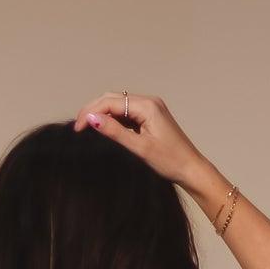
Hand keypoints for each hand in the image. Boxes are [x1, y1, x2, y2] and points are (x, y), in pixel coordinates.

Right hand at [72, 91, 209, 190]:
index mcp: (147, 105)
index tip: (77, 128)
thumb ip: (115, 132)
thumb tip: (92, 119)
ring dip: (102, 114)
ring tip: (88, 128)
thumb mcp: (140, 148)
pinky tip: (105, 130)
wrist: (191, 169)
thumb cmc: (170, 161)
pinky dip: (114, 119)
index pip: (110, 102)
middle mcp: (149, 102)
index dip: (91, 112)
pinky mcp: (150, 117)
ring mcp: (150, 108)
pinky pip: (127, 113)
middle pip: (112, 99)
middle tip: (78, 127)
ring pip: (118, 105)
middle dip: (93, 110)